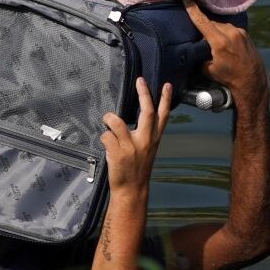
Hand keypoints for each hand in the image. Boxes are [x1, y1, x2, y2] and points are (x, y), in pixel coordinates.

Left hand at [100, 78, 171, 197]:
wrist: (132, 189)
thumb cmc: (136, 168)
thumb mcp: (147, 150)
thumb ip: (144, 134)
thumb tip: (132, 117)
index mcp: (154, 139)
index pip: (163, 116)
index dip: (165, 99)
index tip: (167, 85)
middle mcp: (146, 141)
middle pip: (147, 112)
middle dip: (144, 94)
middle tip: (140, 80)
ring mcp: (132, 147)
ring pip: (117, 122)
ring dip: (109, 118)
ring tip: (107, 119)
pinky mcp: (118, 153)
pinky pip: (105, 136)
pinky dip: (102, 137)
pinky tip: (105, 145)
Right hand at [183, 0, 267, 104]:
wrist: (251, 81)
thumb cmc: (228, 78)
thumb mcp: (208, 69)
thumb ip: (201, 55)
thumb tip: (196, 48)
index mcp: (220, 42)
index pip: (202, 22)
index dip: (192, 10)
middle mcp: (231, 33)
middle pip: (211, 23)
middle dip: (204, 27)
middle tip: (198, 37)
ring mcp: (240, 32)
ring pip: (221, 25)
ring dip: (214, 31)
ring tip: (212, 43)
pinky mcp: (245, 34)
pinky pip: (229, 29)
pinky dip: (223, 33)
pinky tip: (223, 43)